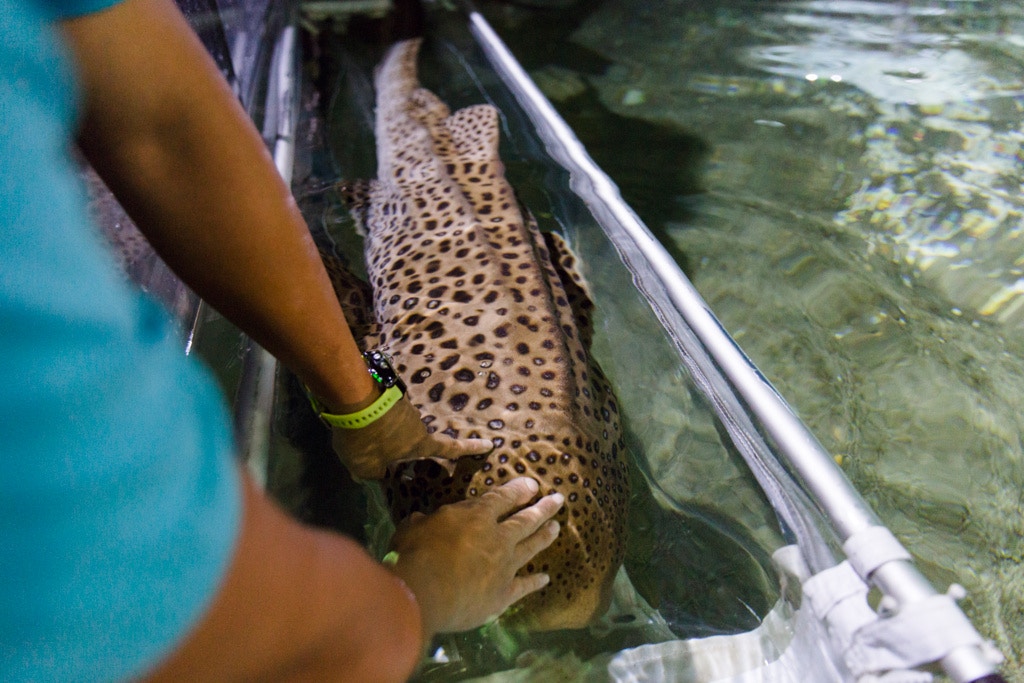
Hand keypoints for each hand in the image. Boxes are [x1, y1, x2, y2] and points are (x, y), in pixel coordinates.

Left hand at [331, 394, 491, 478]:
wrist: (352, 396)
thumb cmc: (366, 438)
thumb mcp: (365, 467)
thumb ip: (373, 474)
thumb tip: (376, 474)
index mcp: (419, 444)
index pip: (449, 449)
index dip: (469, 449)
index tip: (489, 444)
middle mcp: (416, 424)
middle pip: (417, 439)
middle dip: (406, 450)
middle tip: (394, 457)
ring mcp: (402, 408)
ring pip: (397, 428)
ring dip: (384, 437)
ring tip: (364, 443)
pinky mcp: (386, 397)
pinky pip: (383, 416)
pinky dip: (373, 425)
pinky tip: (357, 427)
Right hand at [386, 478, 563, 635]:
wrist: (427, 592)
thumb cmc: (416, 554)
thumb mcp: (413, 529)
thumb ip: (422, 523)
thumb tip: (419, 519)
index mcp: (477, 516)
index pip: (503, 498)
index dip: (519, 490)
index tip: (533, 485)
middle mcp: (498, 538)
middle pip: (526, 520)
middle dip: (543, 508)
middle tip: (558, 500)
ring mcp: (505, 566)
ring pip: (531, 547)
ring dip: (545, 536)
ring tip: (557, 528)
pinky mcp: (503, 594)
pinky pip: (524, 586)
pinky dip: (536, 582)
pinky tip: (545, 579)